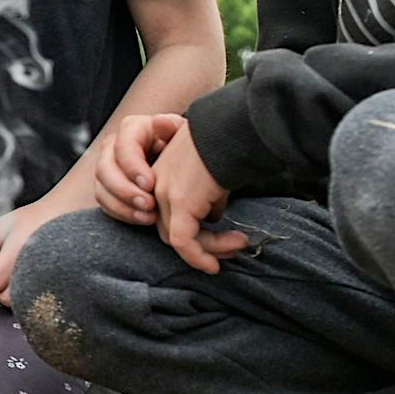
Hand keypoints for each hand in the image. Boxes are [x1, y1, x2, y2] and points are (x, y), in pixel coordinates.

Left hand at [0, 200, 54, 298]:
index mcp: (18, 254)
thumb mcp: (1, 227)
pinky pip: (38, 302)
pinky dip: (28, 294)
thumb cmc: (33, 219)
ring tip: (15, 272)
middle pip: (5, 298)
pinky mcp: (56, 288)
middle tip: (3, 266)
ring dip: (12, 291)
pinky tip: (28, 278)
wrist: (65, 215)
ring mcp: (48, 281)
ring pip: (21, 303)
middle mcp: (34, 271)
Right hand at [95, 112, 185, 223]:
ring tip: (148, 216)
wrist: (184, 161)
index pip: (122, 145)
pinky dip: (121, 213)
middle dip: (125, 190)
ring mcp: (107, 168)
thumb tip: (159, 121)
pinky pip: (104, 203)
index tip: (150, 185)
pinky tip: (143, 219)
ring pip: (101, 188)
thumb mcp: (182, 134)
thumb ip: (172, 128)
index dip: (132, 166)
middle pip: (104, 168)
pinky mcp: (107, 187)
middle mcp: (113, 146)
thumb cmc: (184, 146)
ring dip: (123, 205)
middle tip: (149, 205)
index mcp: (132, 129)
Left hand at [150, 122, 247, 273]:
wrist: (232, 129)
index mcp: (160, 175)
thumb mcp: (211, 175)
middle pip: (168, 229)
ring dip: (210, 248)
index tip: (221, 240)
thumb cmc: (227, 146)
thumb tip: (213, 218)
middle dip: (203, 244)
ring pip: (177, 238)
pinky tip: (215, 264)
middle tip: (234, 245)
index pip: (167, 214)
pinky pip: (182, 241)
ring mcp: (164, 193)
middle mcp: (155, 185)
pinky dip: (198, 257)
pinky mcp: (179, 201)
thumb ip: (206, 197)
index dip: (192, 232)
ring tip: (239, 243)